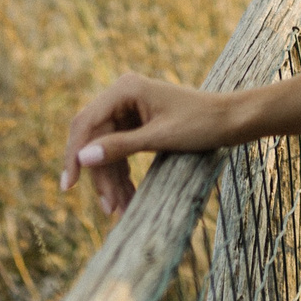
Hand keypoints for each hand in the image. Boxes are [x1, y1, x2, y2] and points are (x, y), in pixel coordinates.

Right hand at [60, 73, 242, 215]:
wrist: (232, 120)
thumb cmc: (201, 123)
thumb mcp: (160, 138)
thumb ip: (120, 147)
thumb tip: (83, 158)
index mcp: (124, 89)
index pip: (86, 124)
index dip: (74, 155)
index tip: (69, 186)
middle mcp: (122, 95)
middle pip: (95, 139)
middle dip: (101, 175)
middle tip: (109, 209)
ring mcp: (129, 109)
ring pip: (106, 149)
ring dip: (112, 180)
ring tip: (120, 211)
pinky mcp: (138, 123)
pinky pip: (120, 150)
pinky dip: (122, 173)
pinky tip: (126, 197)